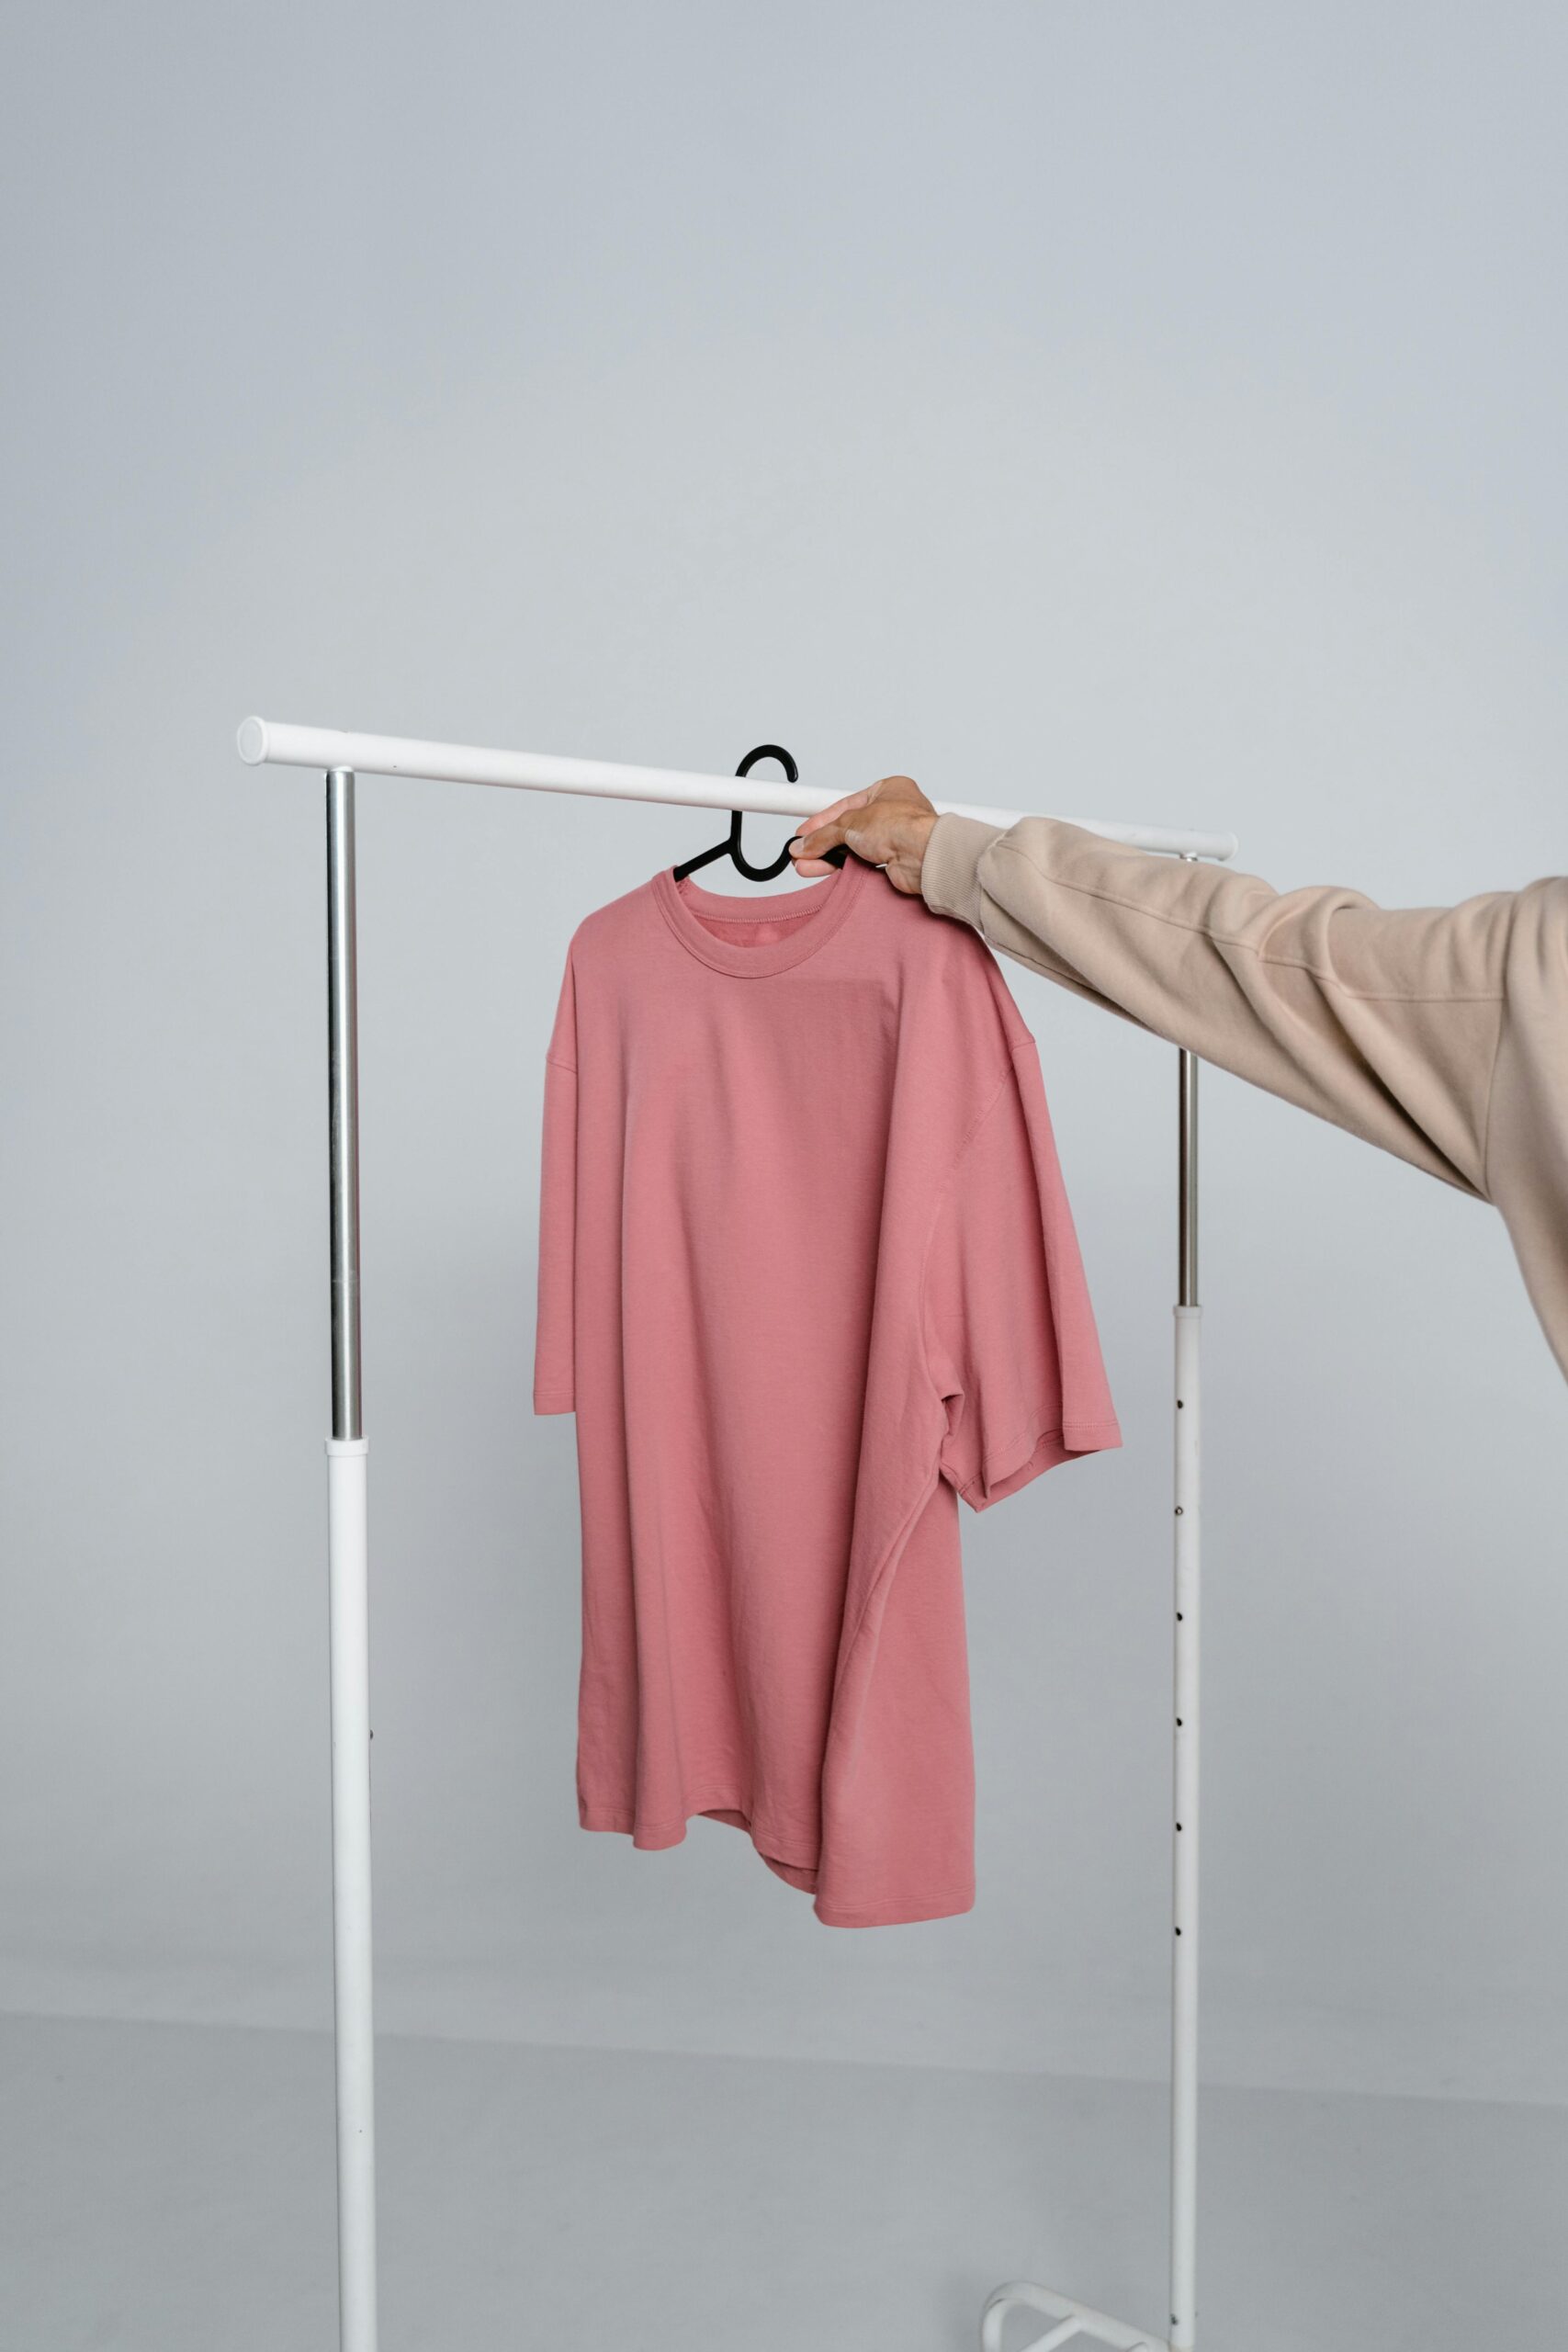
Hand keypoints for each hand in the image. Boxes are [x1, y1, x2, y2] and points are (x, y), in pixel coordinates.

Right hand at [788, 775, 938, 894]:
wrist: (923, 856)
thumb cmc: (903, 826)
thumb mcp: (850, 822)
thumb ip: (824, 835)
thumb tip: (805, 844)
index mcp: (887, 790)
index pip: (845, 806)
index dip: (821, 821)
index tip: (804, 833)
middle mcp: (893, 813)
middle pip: (848, 829)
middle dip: (822, 842)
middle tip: (802, 851)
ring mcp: (894, 838)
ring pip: (854, 849)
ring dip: (828, 858)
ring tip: (805, 864)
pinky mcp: (894, 862)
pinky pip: (862, 864)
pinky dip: (843, 868)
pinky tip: (827, 870)